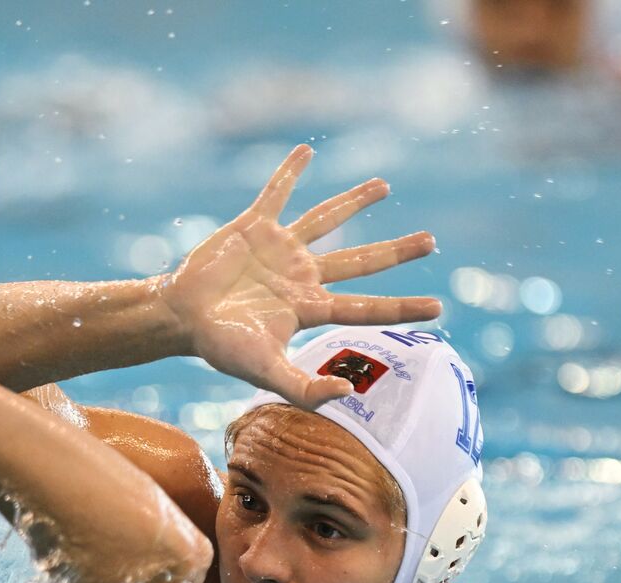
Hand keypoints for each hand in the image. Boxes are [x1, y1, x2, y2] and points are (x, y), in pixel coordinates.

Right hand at [160, 144, 440, 408]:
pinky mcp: (253, 227)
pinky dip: (289, 173)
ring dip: (355, 201)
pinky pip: (276, 194)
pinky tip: (306, 152)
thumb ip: (303, 388)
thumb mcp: (264, 371)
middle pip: (360, 260)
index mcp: (308, 307)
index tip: (439, 307)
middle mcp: (301, 276)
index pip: (366, 307)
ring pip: (326, 219)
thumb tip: (347, 393)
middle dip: (396, 251)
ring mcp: (279, 249)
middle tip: (432, 241)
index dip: (402, 306)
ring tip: (384, 186)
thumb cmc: (221, 347)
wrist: (181, 317)